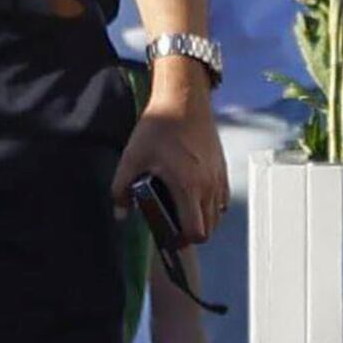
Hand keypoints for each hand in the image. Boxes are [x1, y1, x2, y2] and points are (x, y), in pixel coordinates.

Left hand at [116, 91, 232, 243]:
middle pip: (209, 228)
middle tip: (171, 225)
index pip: (196, 232)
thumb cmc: (158, 129)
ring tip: (180, 212)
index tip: (168, 236)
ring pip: (217, 215)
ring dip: (202, 219)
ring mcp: (218, 178)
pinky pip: (221, 199)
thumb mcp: (131, 159)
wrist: (183, 102)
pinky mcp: (222, 169)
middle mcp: (208, 186)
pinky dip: (210, 205)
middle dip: (191, 232)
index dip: (182, 240)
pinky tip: (191, 197)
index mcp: (188, 187)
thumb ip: (121, 189)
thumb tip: (120, 213)